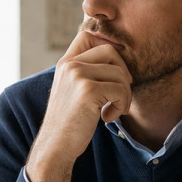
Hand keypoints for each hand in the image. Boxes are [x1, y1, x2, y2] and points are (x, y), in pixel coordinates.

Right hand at [25, 30, 132, 181]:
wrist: (57, 145)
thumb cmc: (73, 120)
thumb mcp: (76, 90)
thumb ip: (90, 72)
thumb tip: (121, 55)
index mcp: (66, 62)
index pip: (90, 36)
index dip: (110, 51)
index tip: (113, 76)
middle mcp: (70, 65)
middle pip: (112, 52)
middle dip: (123, 75)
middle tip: (118, 96)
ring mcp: (78, 75)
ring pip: (121, 73)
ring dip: (125, 95)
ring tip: (113, 109)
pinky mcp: (88, 90)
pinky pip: (122, 90)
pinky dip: (122, 106)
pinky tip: (108, 117)